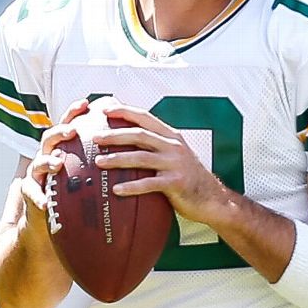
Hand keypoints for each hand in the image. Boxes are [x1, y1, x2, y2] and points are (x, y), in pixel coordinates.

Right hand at [20, 98, 90, 217]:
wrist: (49, 211)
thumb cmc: (73, 186)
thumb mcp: (86, 168)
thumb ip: (102, 154)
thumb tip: (131, 141)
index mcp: (62, 147)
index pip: (67, 124)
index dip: (73, 112)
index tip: (86, 103)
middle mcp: (47, 155)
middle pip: (49, 137)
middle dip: (60, 132)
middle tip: (72, 131)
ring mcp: (37, 173)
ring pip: (38, 163)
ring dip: (47, 162)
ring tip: (57, 164)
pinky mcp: (30, 192)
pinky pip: (32, 193)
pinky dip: (38, 198)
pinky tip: (46, 202)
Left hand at [91, 104, 230, 224]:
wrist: (213, 198)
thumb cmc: (187, 177)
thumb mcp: (175, 155)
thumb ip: (156, 146)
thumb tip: (127, 140)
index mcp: (172, 137)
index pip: (146, 118)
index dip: (125, 111)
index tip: (104, 109)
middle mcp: (174, 147)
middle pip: (140, 135)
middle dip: (115, 134)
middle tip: (94, 137)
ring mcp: (176, 164)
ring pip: (141, 158)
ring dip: (117, 159)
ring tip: (98, 162)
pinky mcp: (177, 183)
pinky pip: (150, 184)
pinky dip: (132, 186)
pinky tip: (116, 190)